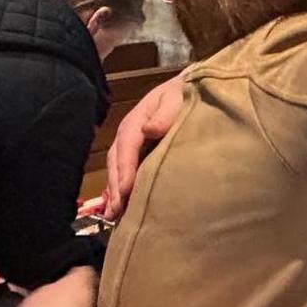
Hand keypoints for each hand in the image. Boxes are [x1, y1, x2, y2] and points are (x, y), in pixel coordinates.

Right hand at [103, 73, 185, 220]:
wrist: (191, 89)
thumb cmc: (185, 94)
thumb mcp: (177, 99)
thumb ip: (166, 114)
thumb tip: (149, 129)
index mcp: (136, 120)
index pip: (126, 147)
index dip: (124, 169)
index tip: (125, 191)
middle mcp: (129, 133)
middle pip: (117, 161)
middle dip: (115, 187)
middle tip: (116, 214)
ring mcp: (132, 144)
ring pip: (118, 168)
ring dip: (115, 192)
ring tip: (115, 216)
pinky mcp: (138, 152)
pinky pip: (126, 171)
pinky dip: (121, 189)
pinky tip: (122, 206)